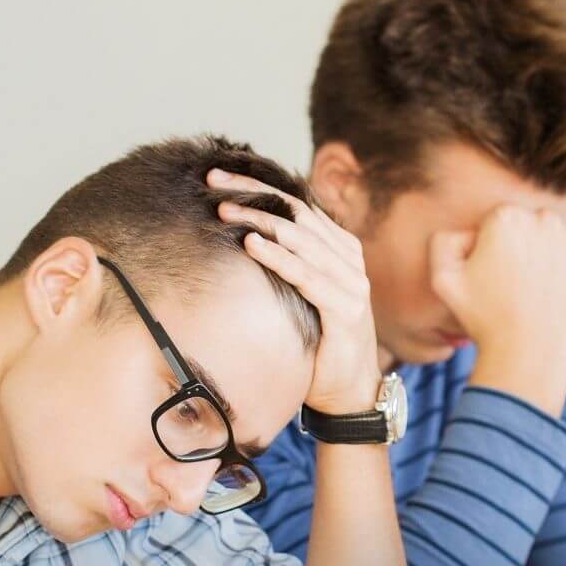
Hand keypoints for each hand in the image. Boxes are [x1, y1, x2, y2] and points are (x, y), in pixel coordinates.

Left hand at [210, 170, 381, 415]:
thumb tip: (244, 235)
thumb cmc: (319, 342)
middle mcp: (349, 259)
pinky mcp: (345, 309)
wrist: (349, 391)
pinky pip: (306, 276)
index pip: (297, 204)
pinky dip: (278, 257)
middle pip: (298, 213)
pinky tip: (251, 244)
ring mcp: (351, 283)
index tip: (219, 175)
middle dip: (254, 193)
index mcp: (340, 249)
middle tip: (214, 181)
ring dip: (260, 221)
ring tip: (224, 210)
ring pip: (301, 239)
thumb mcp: (304, 294)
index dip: (259, 186)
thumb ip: (290, 263)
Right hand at [429, 205, 565, 368]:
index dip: (496, 252)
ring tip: (542, 295)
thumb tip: (468, 232)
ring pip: (562, 242)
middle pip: (534, 228)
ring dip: (554, 261)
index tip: (497, 278)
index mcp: (506, 217)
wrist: (530, 355)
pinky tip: (563, 297)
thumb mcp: (444, 280)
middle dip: (527, 251)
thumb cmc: (485, 320)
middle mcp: (545, 218)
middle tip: (519, 289)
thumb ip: (444, 242)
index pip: (502, 223)